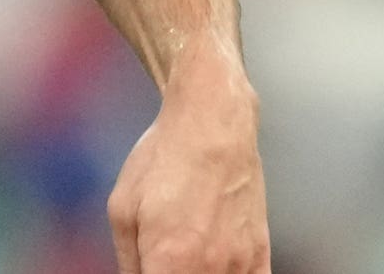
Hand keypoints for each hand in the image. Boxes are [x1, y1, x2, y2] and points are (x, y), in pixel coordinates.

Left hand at [108, 69, 268, 272]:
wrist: (212, 125)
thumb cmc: (165, 160)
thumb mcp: (122, 210)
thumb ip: (128, 262)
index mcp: (169, 264)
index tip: (149, 266)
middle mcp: (209, 270)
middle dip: (169, 272)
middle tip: (162, 258)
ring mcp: (239, 265)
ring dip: (199, 272)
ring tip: (186, 254)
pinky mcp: (260, 255)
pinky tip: (216, 266)